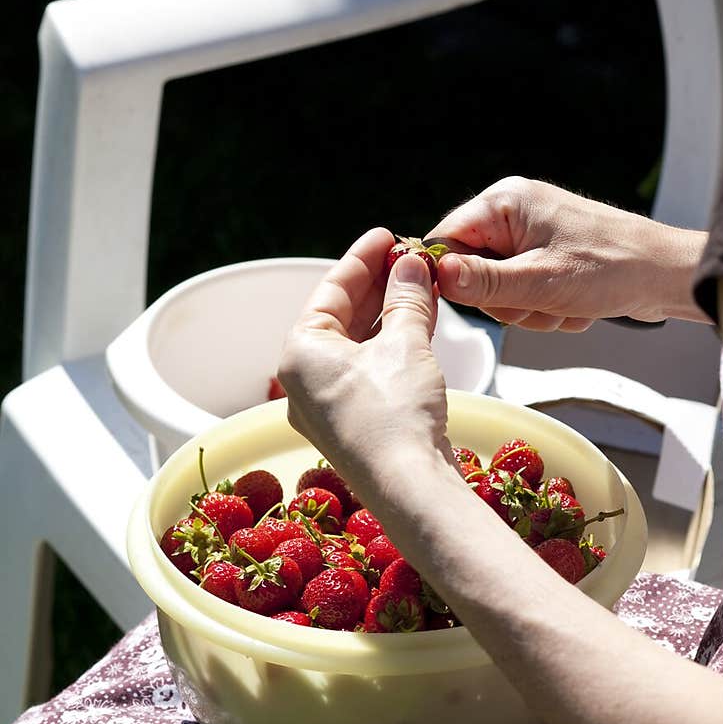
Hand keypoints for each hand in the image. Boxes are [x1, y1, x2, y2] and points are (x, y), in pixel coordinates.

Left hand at [277, 227, 453, 509]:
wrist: (410, 486)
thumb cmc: (394, 415)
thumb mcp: (404, 343)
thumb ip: (408, 299)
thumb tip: (413, 266)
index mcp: (300, 354)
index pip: (330, 291)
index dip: (362, 259)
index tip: (387, 236)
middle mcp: (307, 380)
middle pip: (344, 318)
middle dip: (380, 285)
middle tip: (411, 257)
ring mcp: (332, 405)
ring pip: (361, 346)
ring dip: (392, 314)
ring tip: (422, 284)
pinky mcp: (359, 424)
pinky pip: (373, 371)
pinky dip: (395, 345)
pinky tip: (421, 325)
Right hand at [427, 176, 709, 328]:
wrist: (666, 275)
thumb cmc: (613, 267)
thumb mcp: (540, 281)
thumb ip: (484, 282)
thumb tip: (438, 276)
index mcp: (505, 203)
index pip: (446, 240)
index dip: (452, 276)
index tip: (472, 300)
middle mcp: (514, 214)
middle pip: (472, 272)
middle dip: (506, 300)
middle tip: (539, 301)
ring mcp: (531, 237)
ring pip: (500, 291)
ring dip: (531, 309)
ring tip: (564, 303)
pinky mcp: (547, 258)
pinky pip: (525, 296)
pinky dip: (547, 308)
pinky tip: (575, 304)